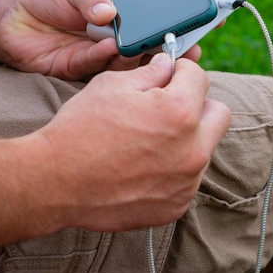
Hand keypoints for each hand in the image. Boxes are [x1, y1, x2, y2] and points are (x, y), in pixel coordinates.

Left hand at [0, 0, 141, 79]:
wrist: (9, 17)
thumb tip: (109, 12)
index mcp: (113, 19)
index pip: (137, 26)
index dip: (148, 27)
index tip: (157, 27)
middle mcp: (107, 40)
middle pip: (133, 47)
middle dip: (141, 45)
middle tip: (143, 39)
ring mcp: (93, 56)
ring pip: (118, 62)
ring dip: (125, 55)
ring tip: (126, 44)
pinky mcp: (76, 69)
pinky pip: (93, 66)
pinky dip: (102, 57)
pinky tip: (108, 47)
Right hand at [35, 53, 230, 230]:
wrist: (54, 183)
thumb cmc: (80, 129)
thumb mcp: (112, 85)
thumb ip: (151, 73)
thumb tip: (169, 66)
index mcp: (180, 112)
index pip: (200, 78)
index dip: (181, 72)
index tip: (168, 76)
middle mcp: (193, 149)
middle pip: (218, 114)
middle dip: (198, 104)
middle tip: (169, 106)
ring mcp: (187, 182)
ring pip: (204, 148)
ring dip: (187, 139)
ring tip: (150, 141)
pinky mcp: (176, 206)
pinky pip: (188, 179)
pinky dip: (174, 170)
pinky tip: (143, 168)